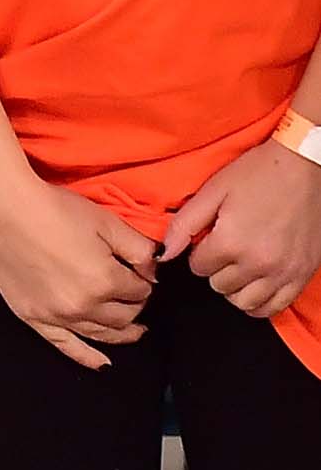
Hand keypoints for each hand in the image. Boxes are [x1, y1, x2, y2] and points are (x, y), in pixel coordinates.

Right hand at [0, 175, 157, 368]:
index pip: (141, 291)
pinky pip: (65, 346)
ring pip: (101, 334)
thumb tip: (153, 269)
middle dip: (136, 305)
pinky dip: (86, 357)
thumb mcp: (107, 222)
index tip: (141, 271)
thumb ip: (140, 249)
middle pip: (124, 316)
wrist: (4, 211)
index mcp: (105, 281)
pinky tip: (102, 364)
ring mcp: (56, 316)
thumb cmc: (54, 211)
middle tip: (135, 292)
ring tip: (135, 330)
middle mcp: (83, 306)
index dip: (145, 280)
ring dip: (121, 333)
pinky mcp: (33, 318)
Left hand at [161, 141, 320, 320]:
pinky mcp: (303, 273)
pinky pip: (275, 306)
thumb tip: (163, 255)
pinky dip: (262, 300)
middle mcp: (258, 263)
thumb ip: (184, 225)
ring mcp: (283, 271)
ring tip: (241, 266)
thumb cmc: (259, 174)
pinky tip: (258, 282)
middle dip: (217, 269)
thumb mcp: (213, 191)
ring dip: (237, 287)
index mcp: (231, 242)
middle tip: (227, 248)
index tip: (211, 239)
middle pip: (219, 286)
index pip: (198, 268)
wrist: (305, 164)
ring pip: (245, 302)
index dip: (201, 253)